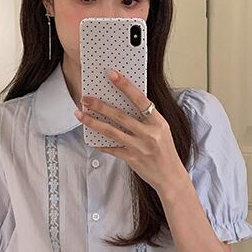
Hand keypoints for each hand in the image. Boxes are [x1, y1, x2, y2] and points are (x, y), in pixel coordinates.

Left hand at [75, 69, 189, 193]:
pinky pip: (112, 149)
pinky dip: (101, 144)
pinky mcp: (132, 159)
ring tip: (80, 114)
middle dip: (100, 106)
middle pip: (120, 116)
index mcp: (158, 122)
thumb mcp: (161, 130)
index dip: (125, 86)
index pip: (140, 100)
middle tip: (85, 98)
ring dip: (93, 122)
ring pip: (112, 132)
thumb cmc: (165, 151)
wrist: (170, 176)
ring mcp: (139, 147)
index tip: (112, 75)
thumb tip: (124, 104)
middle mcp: (149, 133)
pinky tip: (92, 139)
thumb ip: (146, 118)